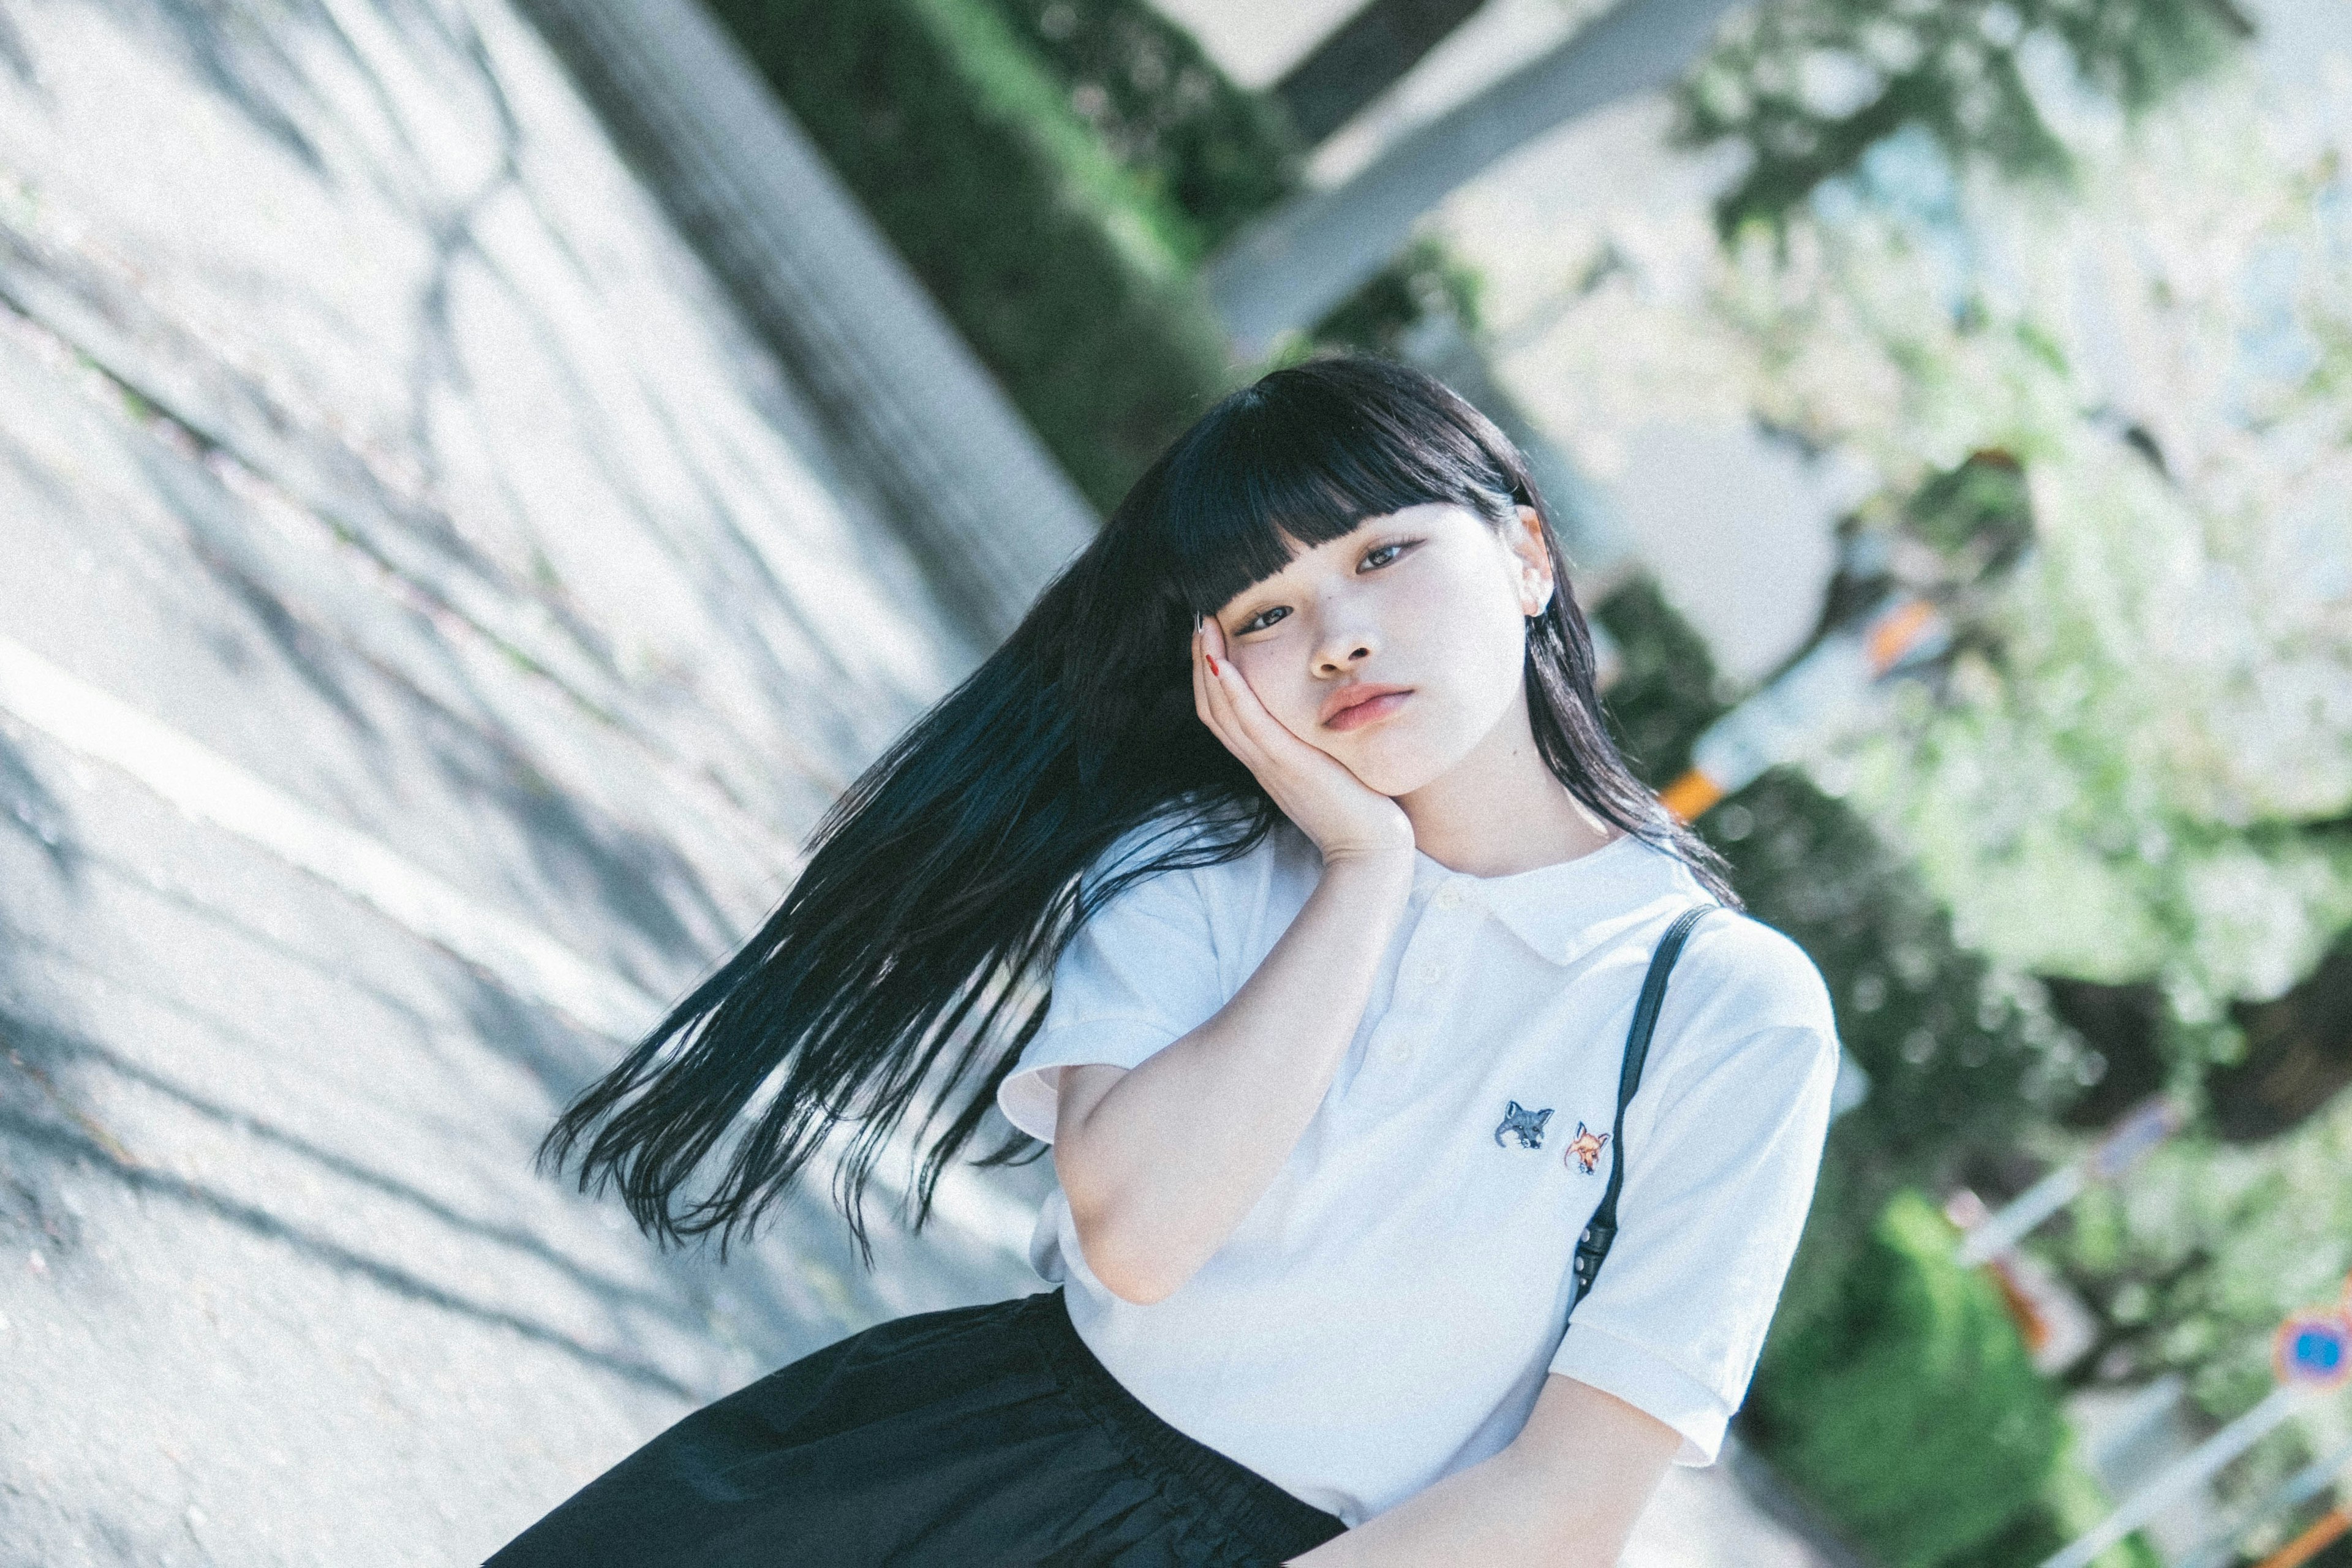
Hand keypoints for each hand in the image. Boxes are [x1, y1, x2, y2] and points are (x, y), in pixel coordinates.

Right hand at [1193, 617, 1413, 865]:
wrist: (1370, 851)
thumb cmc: (1360, 811)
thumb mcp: (1331, 769)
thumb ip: (1319, 744)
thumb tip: (1329, 714)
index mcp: (1267, 761)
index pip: (1224, 714)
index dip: (1211, 676)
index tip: (1212, 638)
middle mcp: (1261, 762)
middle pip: (1212, 708)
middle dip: (1201, 662)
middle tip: (1198, 622)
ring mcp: (1271, 764)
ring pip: (1222, 711)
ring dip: (1208, 666)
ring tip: (1203, 627)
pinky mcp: (1288, 765)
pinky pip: (1251, 725)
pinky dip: (1233, 693)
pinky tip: (1221, 664)